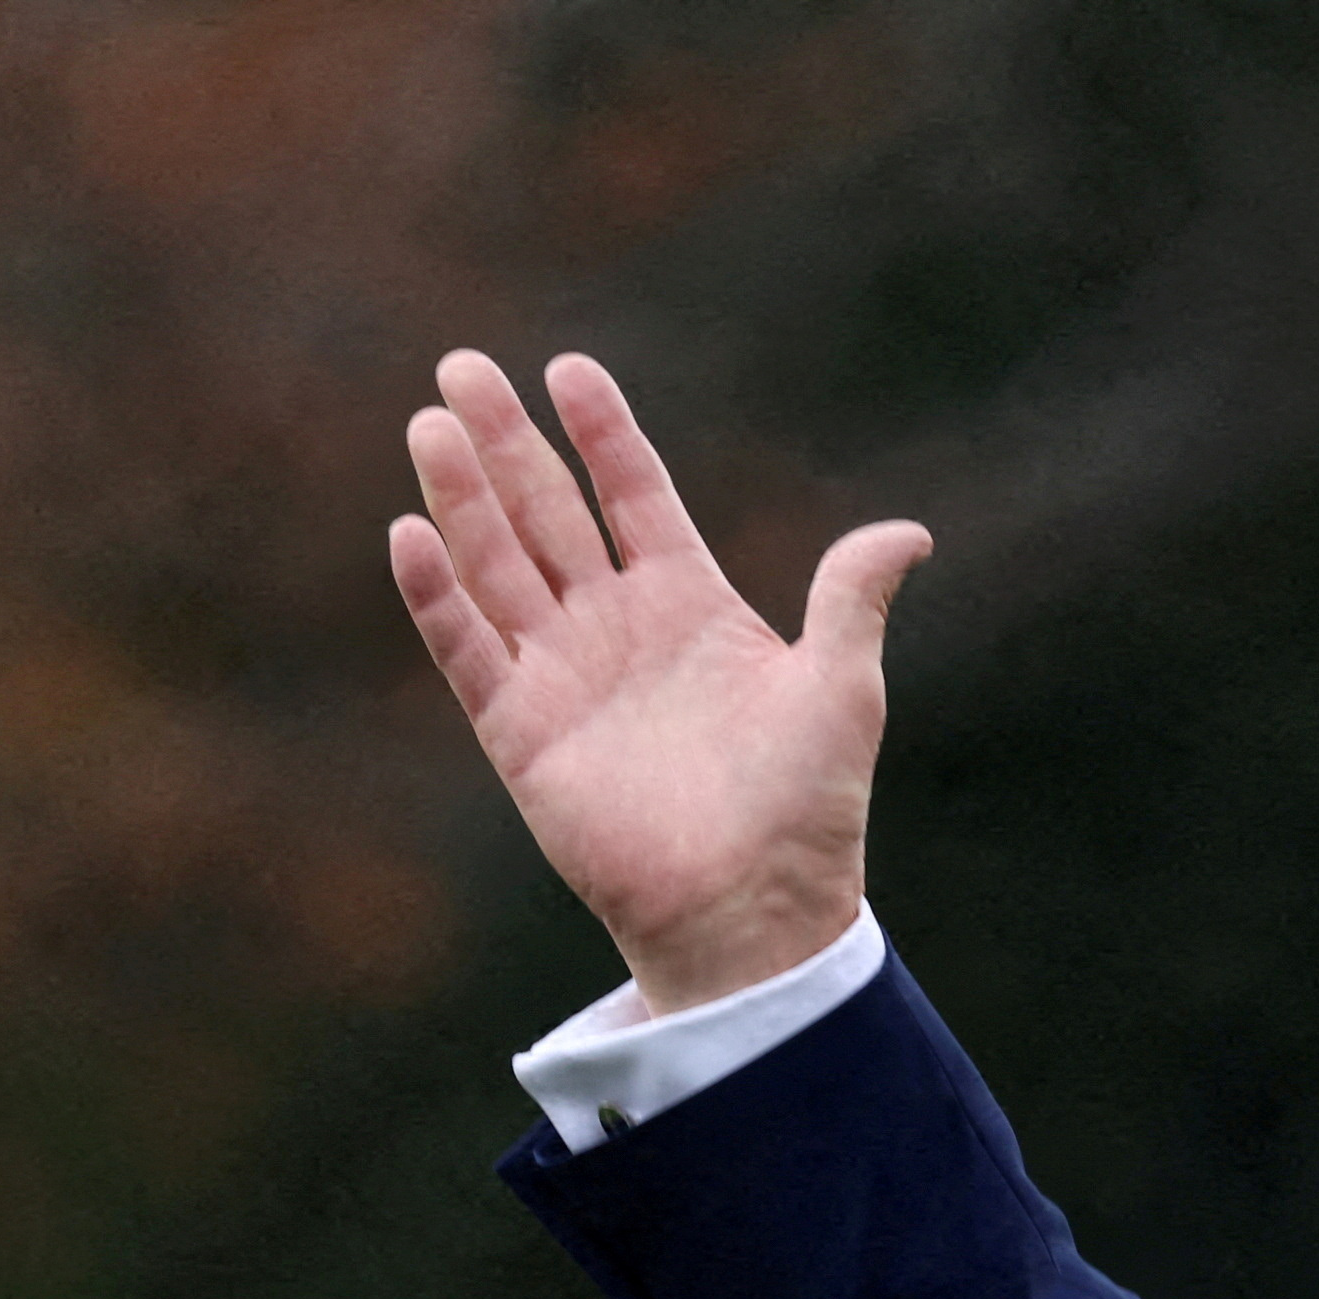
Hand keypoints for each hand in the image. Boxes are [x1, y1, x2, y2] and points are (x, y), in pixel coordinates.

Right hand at [387, 349, 930, 1009]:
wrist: (754, 910)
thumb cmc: (807, 808)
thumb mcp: (843, 688)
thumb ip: (852, 598)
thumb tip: (909, 534)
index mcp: (691, 605)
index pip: (635, 496)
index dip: (603, 433)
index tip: (569, 368)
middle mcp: (618, 630)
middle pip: (550, 513)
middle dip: (507, 441)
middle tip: (463, 367)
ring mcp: (564, 677)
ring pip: (498, 565)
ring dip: (462, 496)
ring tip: (431, 423)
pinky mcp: (522, 733)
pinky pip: (468, 651)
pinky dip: (436, 596)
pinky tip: (409, 531)